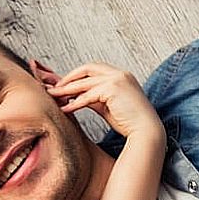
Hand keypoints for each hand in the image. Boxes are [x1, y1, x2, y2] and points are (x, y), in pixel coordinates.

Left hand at [44, 62, 163, 139]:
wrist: (145, 131)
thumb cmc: (128, 122)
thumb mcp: (107, 106)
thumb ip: (94, 98)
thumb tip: (75, 97)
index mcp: (120, 75)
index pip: (93, 69)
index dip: (76, 76)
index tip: (62, 85)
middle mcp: (120, 73)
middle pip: (87, 69)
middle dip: (68, 78)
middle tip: (53, 88)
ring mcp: (117, 79)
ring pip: (84, 82)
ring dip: (66, 90)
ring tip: (53, 97)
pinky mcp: (113, 89)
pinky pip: (87, 96)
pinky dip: (74, 103)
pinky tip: (64, 109)